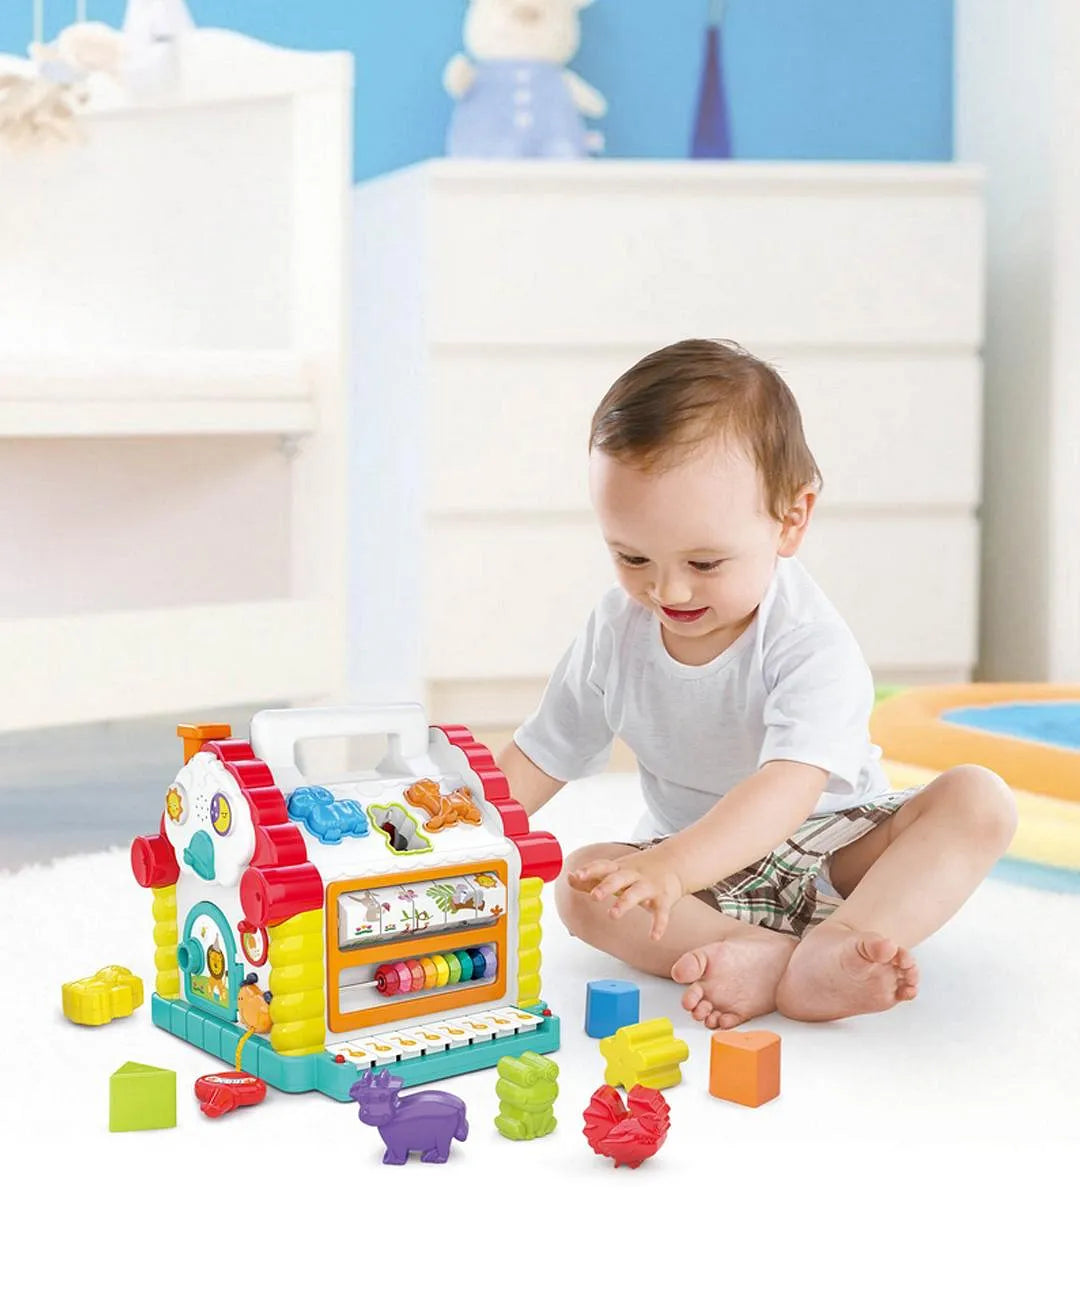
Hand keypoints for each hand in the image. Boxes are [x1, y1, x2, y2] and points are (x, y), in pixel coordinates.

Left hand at [567, 847, 684, 940]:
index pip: (603, 866)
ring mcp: (650, 886)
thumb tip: (568, 878)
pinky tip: (653, 937)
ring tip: (612, 914)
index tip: (576, 875)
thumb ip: (593, 877)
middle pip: (618, 878)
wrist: (675, 862)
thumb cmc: (638, 870)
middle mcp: (634, 875)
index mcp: (620, 868)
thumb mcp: (616, 870)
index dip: (589, 870)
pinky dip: (659, 925)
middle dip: (606, 886)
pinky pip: (661, 913)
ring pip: (636, 893)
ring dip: (624, 903)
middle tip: (594, 896)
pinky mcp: (664, 899)